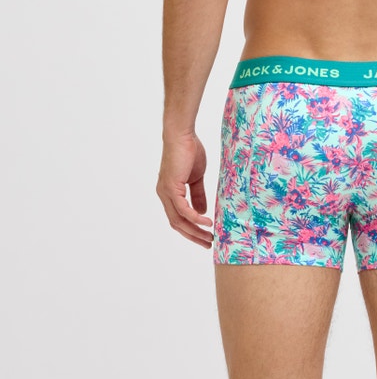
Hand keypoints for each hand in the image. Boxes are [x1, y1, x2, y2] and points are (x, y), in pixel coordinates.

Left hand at [156, 132, 213, 247]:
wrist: (182, 135)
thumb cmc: (189, 151)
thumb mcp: (196, 177)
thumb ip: (198, 194)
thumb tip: (203, 211)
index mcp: (169, 193)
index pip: (178, 218)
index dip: (191, 229)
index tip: (204, 236)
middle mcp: (164, 196)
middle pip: (177, 224)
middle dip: (193, 236)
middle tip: (208, 243)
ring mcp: (166, 193)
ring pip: (179, 220)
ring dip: (195, 231)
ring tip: (209, 237)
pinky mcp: (171, 188)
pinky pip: (183, 210)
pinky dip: (195, 218)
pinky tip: (207, 222)